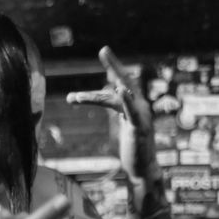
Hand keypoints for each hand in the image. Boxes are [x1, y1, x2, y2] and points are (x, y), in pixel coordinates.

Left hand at [67, 46, 157, 181]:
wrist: (144, 169)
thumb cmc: (134, 150)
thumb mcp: (124, 128)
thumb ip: (120, 113)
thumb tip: (112, 102)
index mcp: (135, 105)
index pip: (122, 82)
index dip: (113, 67)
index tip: (104, 52)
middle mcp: (140, 106)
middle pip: (124, 81)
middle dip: (114, 64)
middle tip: (103, 49)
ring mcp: (140, 116)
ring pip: (115, 100)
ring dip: (93, 98)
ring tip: (75, 98)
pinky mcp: (139, 127)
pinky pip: (131, 111)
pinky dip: (127, 100)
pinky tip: (121, 90)